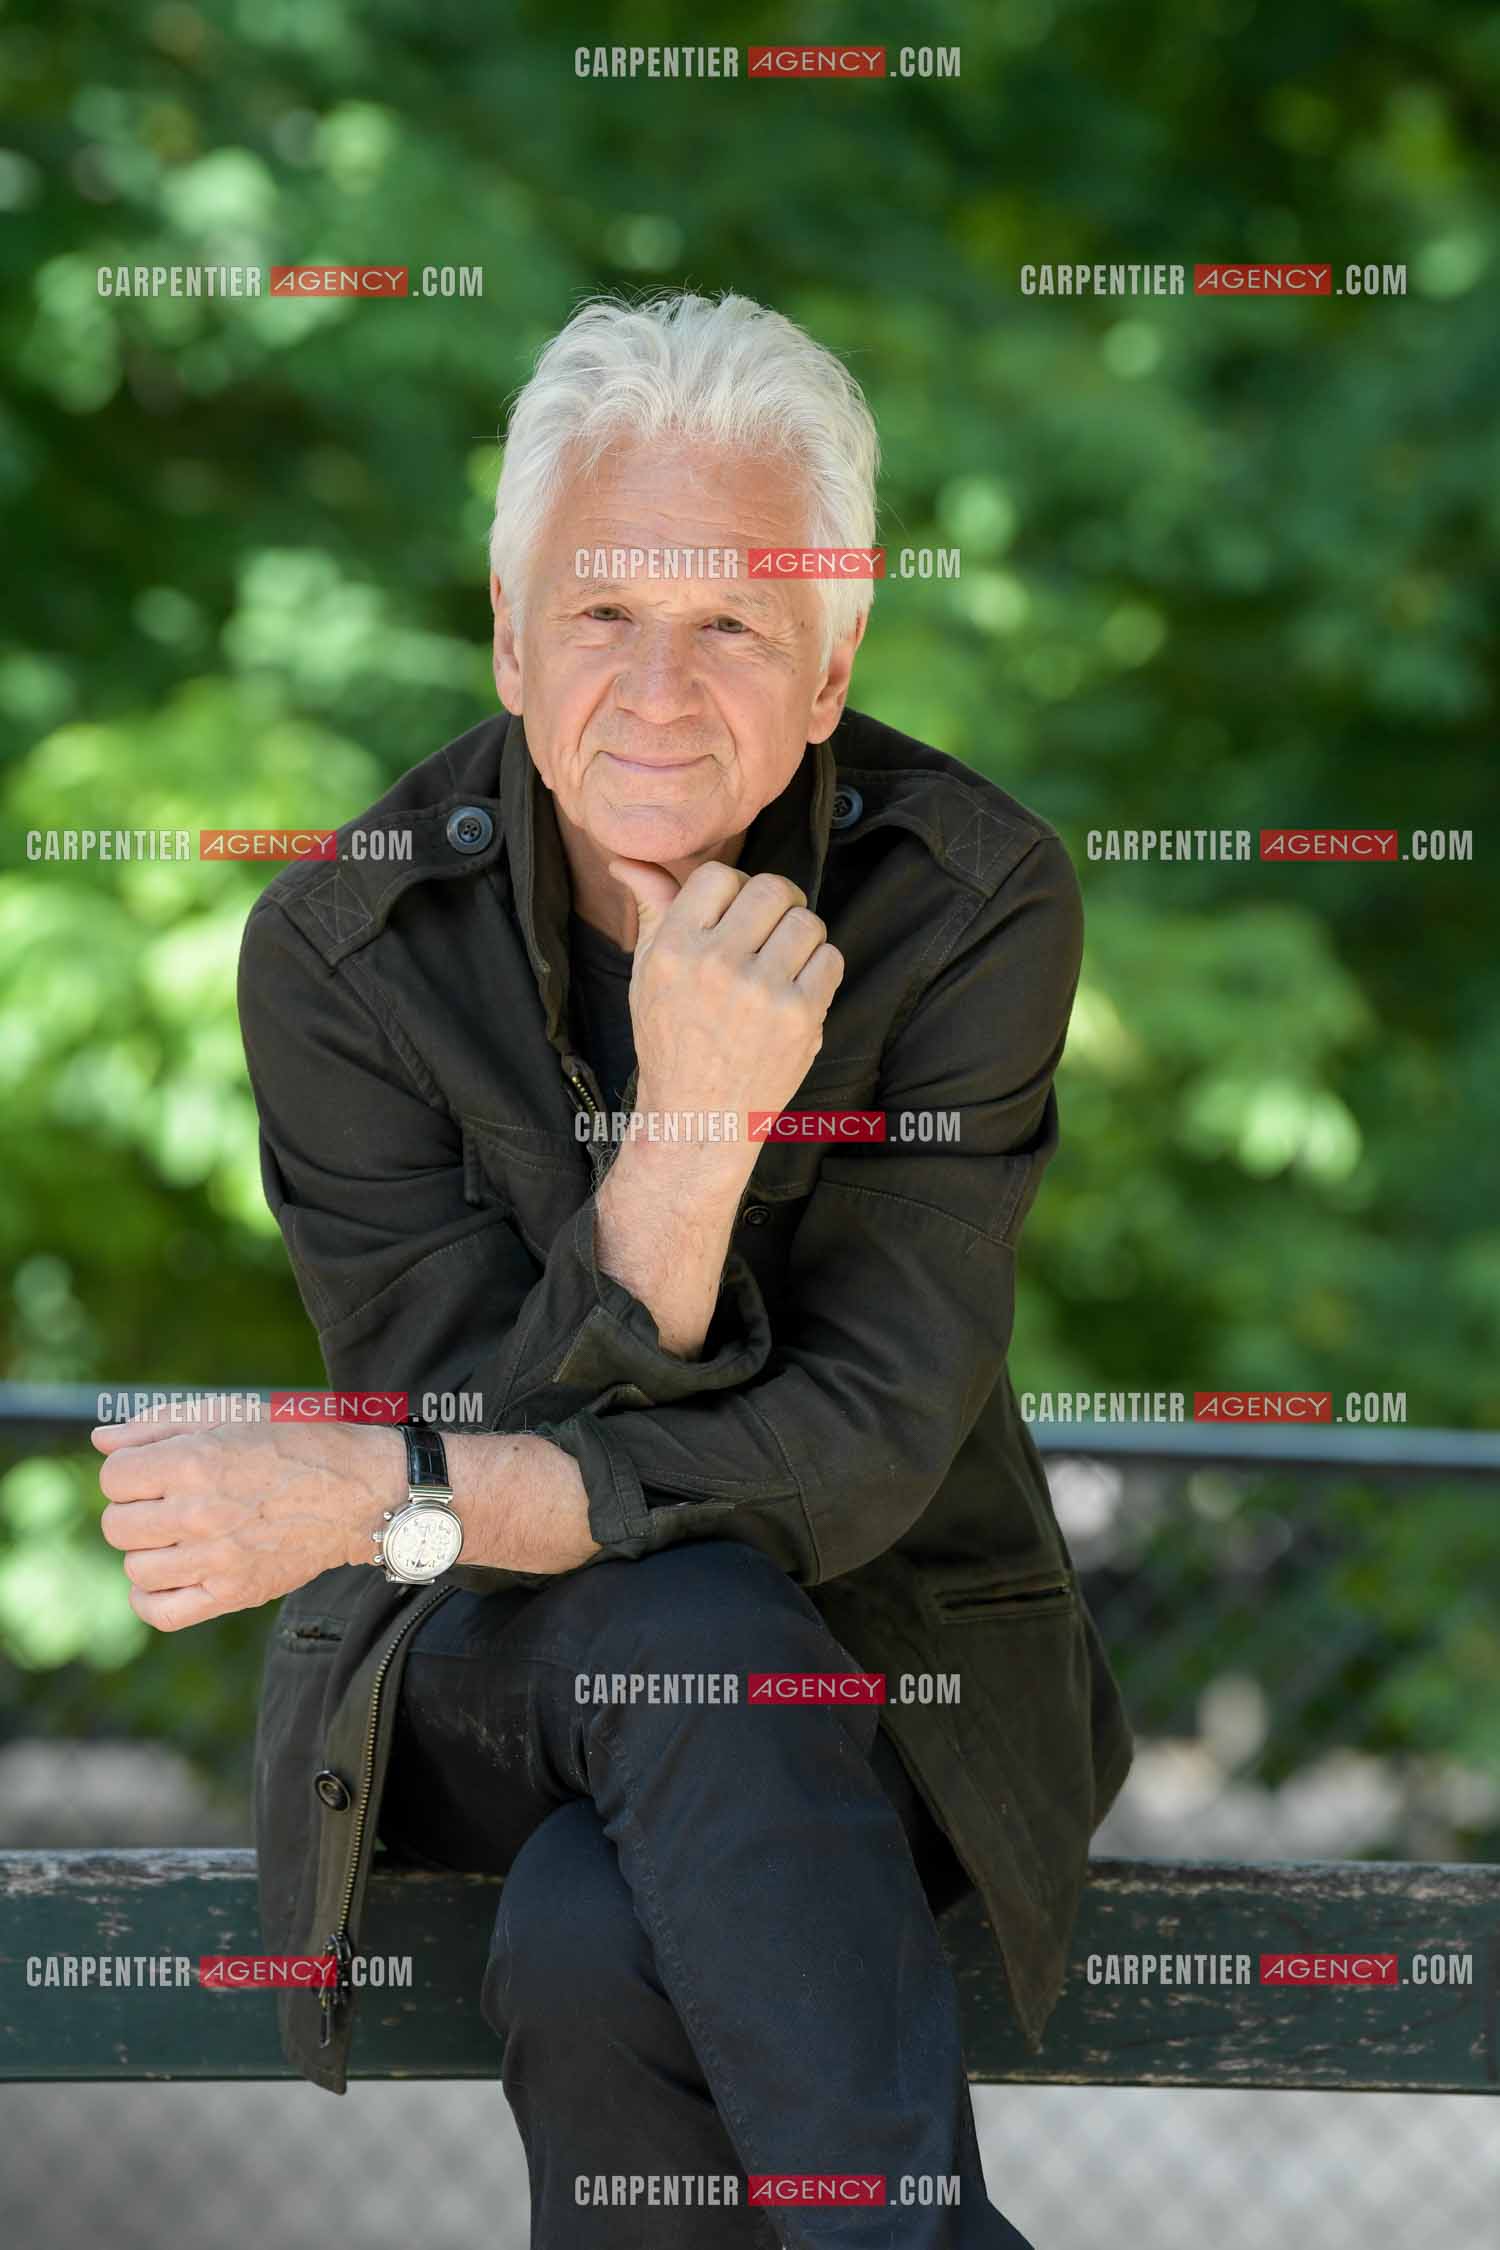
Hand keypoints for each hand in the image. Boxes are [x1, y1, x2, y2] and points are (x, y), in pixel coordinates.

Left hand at [93, 1408, 398, 1630]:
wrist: (359, 1491)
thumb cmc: (296, 1442)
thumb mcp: (232, 1413)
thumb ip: (160, 1423)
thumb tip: (101, 1441)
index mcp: (196, 1461)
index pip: (114, 1477)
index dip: (129, 1469)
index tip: (155, 1469)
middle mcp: (200, 1513)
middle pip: (117, 1525)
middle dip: (135, 1509)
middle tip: (168, 1501)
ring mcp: (216, 1559)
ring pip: (135, 1567)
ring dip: (148, 1549)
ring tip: (178, 1534)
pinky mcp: (233, 1593)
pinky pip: (161, 1612)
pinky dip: (149, 1598)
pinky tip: (165, 1575)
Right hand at [608, 857, 844, 1126]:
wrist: (698, 1119)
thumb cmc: (671, 1041)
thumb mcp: (647, 975)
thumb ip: (651, 910)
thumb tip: (629, 860)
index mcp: (674, 949)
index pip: (718, 875)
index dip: (733, 890)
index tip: (734, 916)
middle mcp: (716, 965)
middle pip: (772, 889)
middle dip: (775, 904)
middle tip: (769, 931)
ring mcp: (762, 992)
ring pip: (807, 921)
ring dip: (801, 936)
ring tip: (783, 962)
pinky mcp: (800, 1017)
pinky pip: (830, 959)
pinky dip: (820, 969)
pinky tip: (796, 990)